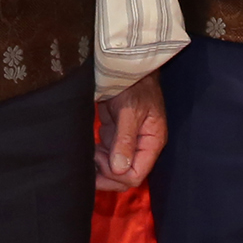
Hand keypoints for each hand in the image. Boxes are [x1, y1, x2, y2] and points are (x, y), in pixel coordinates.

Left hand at [95, 74, 165, 188]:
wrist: (125, 67)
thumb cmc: (133, 84)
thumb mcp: (130, 110)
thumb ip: (125, 140)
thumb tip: (119, 168)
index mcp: (152, 142)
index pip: (136, 174)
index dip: (117, 175)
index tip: (100, 161)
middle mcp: (141, 146)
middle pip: (125, 176)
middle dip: (107, 174)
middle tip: (92, 158)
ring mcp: (128, 143)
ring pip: (114, 169)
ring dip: (100, 166)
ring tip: (90, 152)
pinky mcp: (116, 137)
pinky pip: (107, 157)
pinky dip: (97, 157)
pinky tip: (90, 149)